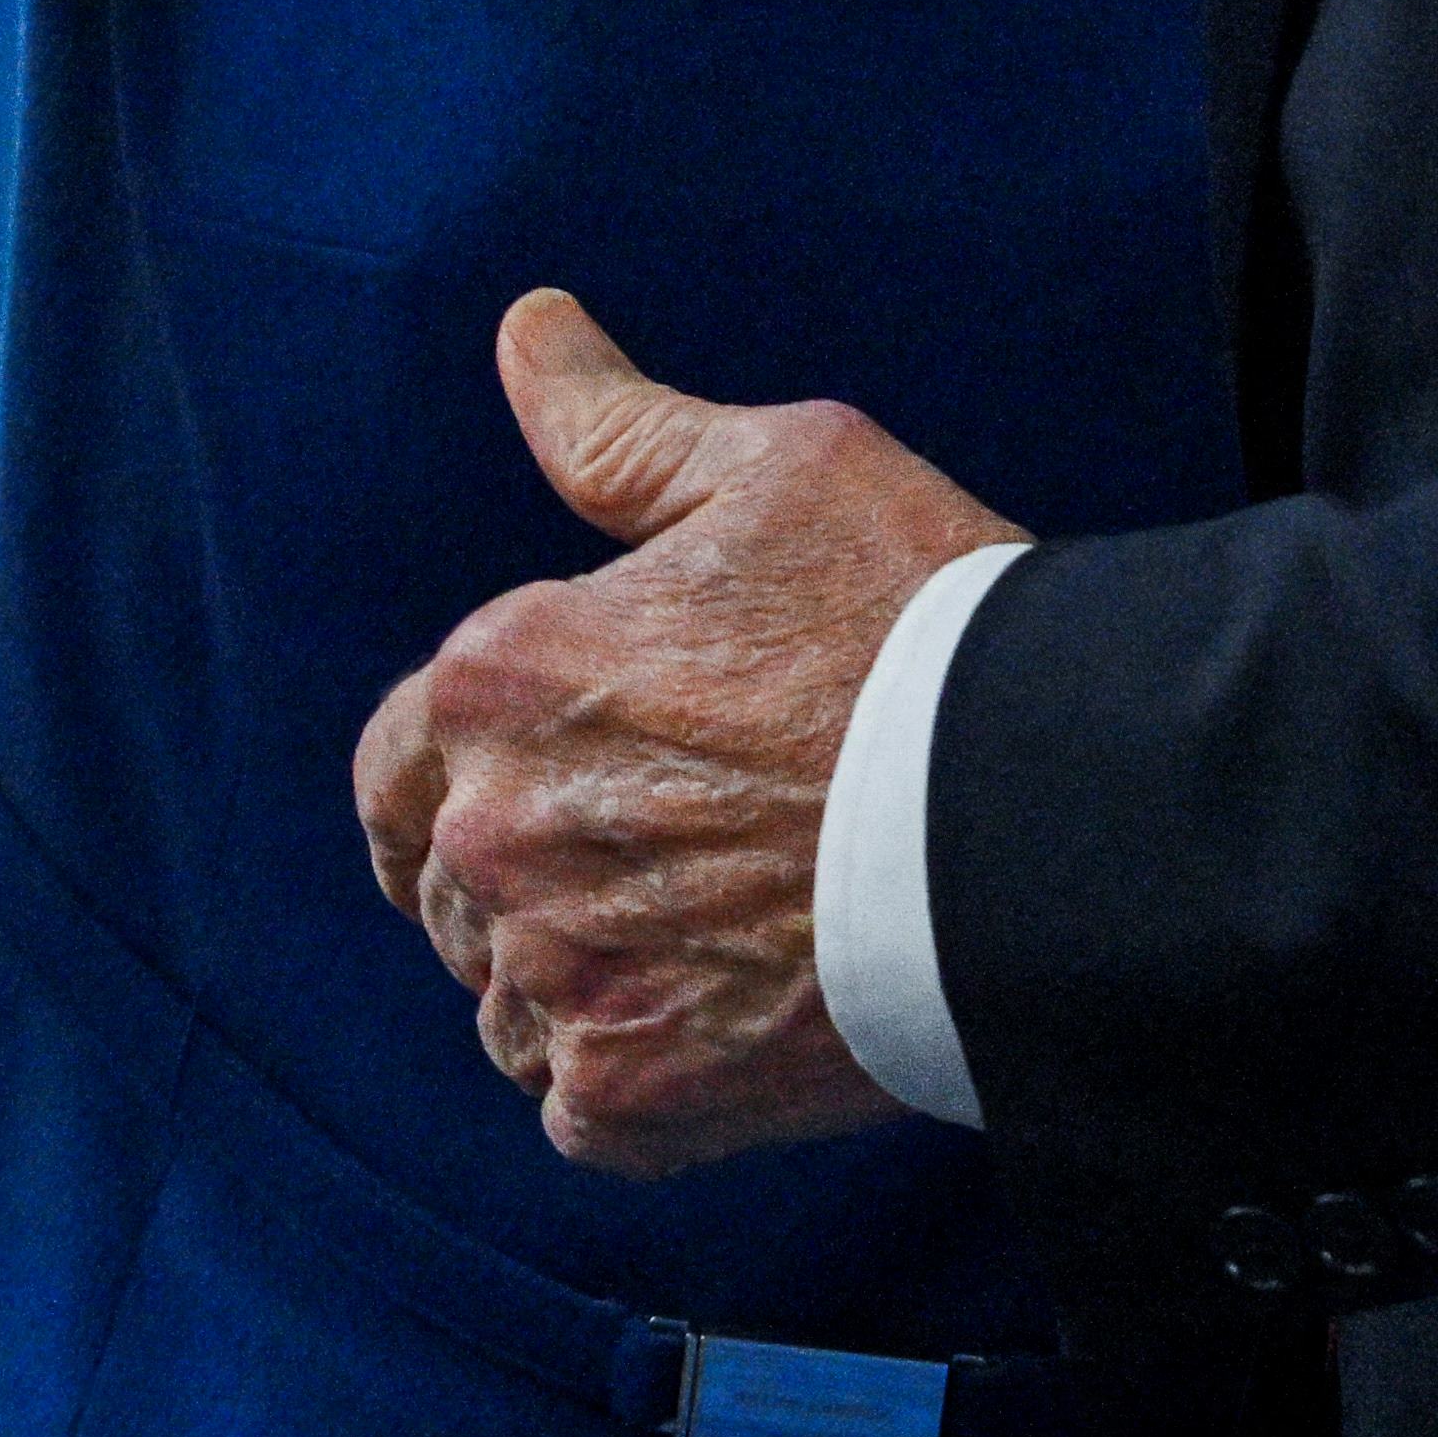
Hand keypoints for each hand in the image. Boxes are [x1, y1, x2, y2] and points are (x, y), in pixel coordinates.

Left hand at [353, 291, 981, 1177]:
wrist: (1041, 815)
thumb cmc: (916, 622)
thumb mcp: (778, 474)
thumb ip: (620, 428)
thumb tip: (528, 331)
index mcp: (500, 681)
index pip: (396, 760)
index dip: (452, 775)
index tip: (528, 789)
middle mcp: (496, 836)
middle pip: (450, 887)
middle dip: (530, 874)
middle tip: (668, 861)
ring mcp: (558, 977)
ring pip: (510, 1004)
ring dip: (576, 982)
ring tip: (708, 942)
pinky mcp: (631, 1095)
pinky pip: (577, 1105)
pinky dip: (631, 1078)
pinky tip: (722, 1024)